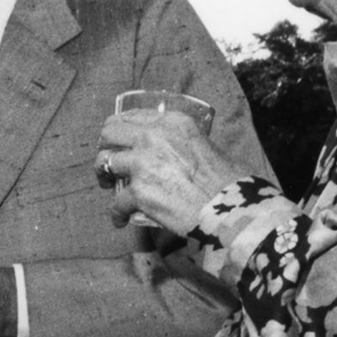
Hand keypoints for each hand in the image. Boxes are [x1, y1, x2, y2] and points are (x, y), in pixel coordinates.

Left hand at [96, 109, 249, 231]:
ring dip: (103, 176)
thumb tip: (175, 154)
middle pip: (110, 133)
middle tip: (110, 161)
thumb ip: (186, 144)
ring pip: (104, 163)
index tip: (118, 140)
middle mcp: (153, 136)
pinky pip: (116, 202)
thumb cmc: (230, 182)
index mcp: (172, 123)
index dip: (120, 130)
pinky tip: (120, 219)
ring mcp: (143, 163)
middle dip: (106, 147)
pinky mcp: (139, 191)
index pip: (132, 117)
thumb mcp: (210, 147)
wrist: (232, 210)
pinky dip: (116, 213)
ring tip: (109, 186)